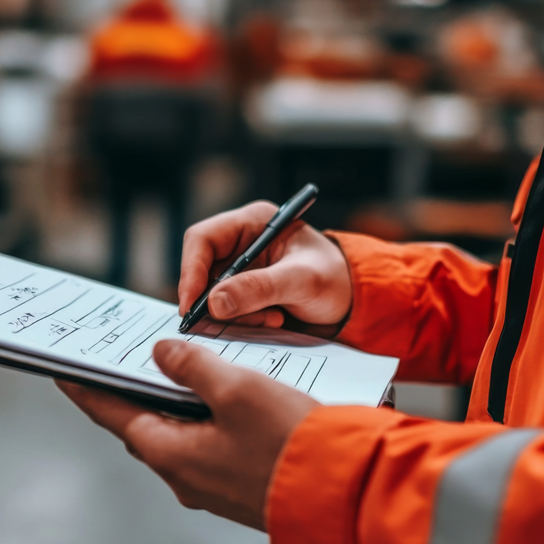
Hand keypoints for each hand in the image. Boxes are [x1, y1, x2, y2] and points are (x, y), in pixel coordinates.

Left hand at [57, 340, 318, 529]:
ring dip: (170, 399)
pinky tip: (215, 390)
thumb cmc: (290, 441)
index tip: (63, 372)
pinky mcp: (237, 479)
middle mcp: (184, 473)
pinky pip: (206, 440)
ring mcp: (211, 481)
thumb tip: (161, 354)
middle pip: (143, 422)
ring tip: (168, 365)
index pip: (112, 414)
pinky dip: (201, 413)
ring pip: (177, 430)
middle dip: (130, 390)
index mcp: (171, 452)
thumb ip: (192, 366)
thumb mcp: (236, 389)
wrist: (347, 490)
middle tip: (119, 359)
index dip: (86, 390)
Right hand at [179, 201, 352, 327]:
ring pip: (210, 294)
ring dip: (232, 314)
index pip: (202, 239)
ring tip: (270, 319)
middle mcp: (240, 242)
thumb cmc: (334, 279)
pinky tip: (272, 321)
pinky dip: (240, 321)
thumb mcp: (302, 281)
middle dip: (213, 299)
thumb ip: (260, 288)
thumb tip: (215, 303)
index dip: (191, 271)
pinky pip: (224, 309)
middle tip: (228, 322)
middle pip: (201, 269)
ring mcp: (239, 268)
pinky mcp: (241, 291)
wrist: (352, 300)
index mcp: (253, 222)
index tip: (192, 305)